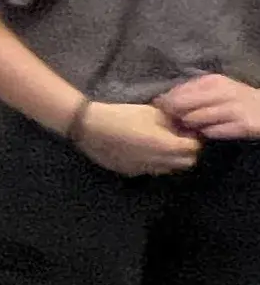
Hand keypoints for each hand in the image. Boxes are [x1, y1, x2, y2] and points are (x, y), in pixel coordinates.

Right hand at [75, 99, 202, 174]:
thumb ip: (173, 122)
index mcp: (165, 145)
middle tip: (179, 139)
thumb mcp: (152, 112)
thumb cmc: (122, 115)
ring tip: (161, 146)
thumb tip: (184, 126)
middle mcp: (158, 162)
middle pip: (186, 163)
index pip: (194, 148)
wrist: (89, 127)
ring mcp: (144, 170)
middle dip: (187, 152)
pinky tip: (142, 150)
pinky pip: (151, 170)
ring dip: (171, 159)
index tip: (188, 131)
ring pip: (169, 169)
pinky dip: (154, 163)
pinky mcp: (130, 172)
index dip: (194, 138)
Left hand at [157, 73, 259, 141]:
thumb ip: (190, 94)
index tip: (162, 113)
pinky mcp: (243, 125)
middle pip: (180, 104)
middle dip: (173, 116)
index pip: (176, 92)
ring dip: (189, 127)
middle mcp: (223, 91)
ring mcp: (234, 108)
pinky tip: (207, 134)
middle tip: (173, 124)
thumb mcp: (214, 91)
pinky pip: (212, 132)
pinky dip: (206, 134)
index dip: (164, 104)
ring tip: (191, 129)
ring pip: (194, 119)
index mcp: (212, 81)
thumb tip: (160, 102)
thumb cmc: (235, 100)